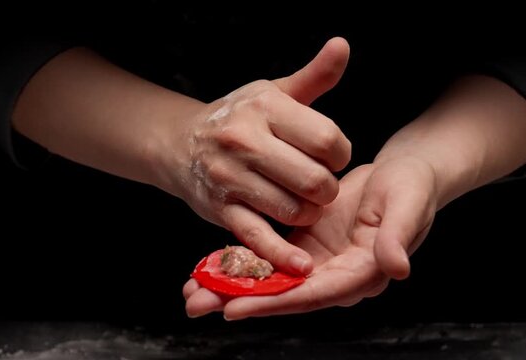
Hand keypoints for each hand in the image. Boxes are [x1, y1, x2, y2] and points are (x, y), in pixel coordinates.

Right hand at [162, 37, 350, 274]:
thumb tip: (343, 45)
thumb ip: (314, 77)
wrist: (180, 143)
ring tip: (304, 203)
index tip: (331, 156)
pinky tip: (301, 265)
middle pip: (314, 179)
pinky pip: (257, 236)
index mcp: (264, 107)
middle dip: (327, 189)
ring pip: (292, 209)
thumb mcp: (273, 92)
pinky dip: (281, 254)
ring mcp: (229, 177)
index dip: (340, 154)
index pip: (327, 139)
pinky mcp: (220, 208)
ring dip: (309, 213)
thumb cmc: (238, 116)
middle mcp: (245, 140)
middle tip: (320, 185)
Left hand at [184, 157, 437, 318]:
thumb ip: (400, 236)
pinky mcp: (305, 245)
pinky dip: (241, 263)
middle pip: (282, 295)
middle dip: (238, 300)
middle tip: (195, 304)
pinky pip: (269, 259)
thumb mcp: (408, 205)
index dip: (273, 302)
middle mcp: (334, 275)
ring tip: (191, 292)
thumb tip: (396, 268)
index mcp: (360, 273)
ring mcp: (317, 262)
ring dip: (231, 286)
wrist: (404, 174)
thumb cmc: (412, 187)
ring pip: (270, 280)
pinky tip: (210, 265)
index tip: (234, 307)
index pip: (312, 295)